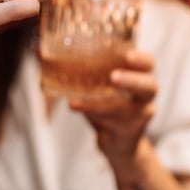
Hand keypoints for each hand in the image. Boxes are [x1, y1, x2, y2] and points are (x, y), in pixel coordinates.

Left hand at [69, 48, 156, 163]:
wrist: (117, 141)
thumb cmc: (106, 103)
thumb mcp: (94, 82)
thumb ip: (77, 65)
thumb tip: (40, 48)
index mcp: (139, 75)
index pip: (147, 63)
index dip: (141, 58)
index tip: (127, 54)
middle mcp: (145, 94)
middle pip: (149, 85)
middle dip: (132, 80)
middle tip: (113, 76)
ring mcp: (139, 115)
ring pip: (124, 107)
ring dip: (99, 102)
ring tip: (76, 97)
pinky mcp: (128, 131)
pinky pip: (109, 121)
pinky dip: (90, 112)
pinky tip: (73, 105)